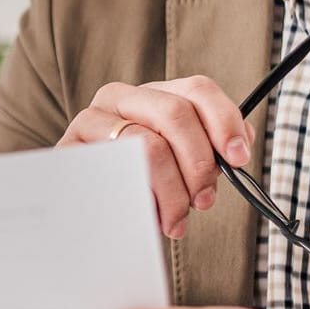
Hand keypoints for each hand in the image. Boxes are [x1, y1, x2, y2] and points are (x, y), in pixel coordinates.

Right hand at [57, 77, 253, 238]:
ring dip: (172, 191)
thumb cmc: (135, 186)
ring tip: (174, 218)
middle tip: (203, 200)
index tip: (238, 158)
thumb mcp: (176, 164)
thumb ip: (206, 148)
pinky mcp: (71, 148)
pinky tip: (146, 213)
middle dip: (199, 163)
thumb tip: (238, 146)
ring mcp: (91, 119)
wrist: (84, 213)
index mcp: (152, 94)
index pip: (198, 89)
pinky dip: (141, 195)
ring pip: (150, 145)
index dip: (225, 121)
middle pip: (177, 113)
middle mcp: (120, 96)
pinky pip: (118, 170)